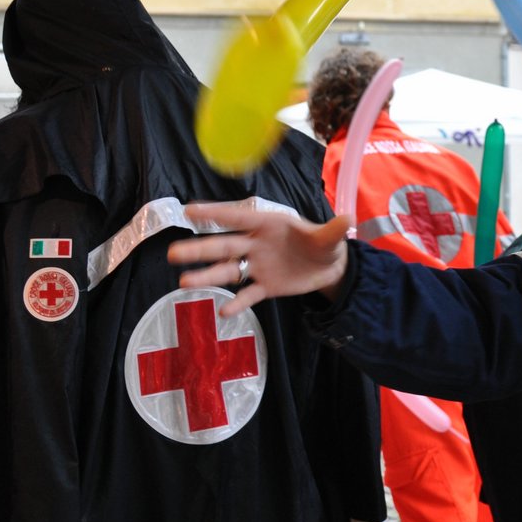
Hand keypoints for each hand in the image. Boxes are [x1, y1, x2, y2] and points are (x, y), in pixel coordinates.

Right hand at [167, 203, 351, 318]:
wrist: (329, 267)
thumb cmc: (323, 244)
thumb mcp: (330, 238)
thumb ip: (333, 231)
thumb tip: (349, 218)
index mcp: (268, 224)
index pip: (238, 217)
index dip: (215, 213)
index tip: (188, 210)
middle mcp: (256, 244)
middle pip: (224, 246)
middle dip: (199, 249)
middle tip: (173, 253)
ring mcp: (258, 266)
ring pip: (229, 271)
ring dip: (208, 276)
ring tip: (184, 282)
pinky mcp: (265, 287)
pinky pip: (248, 295)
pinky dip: (238, 303)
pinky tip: (224, 311)